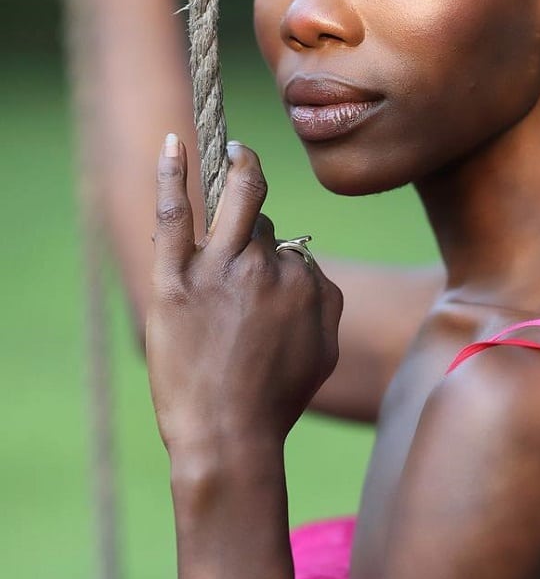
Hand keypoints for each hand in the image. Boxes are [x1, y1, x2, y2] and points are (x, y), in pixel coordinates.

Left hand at [147, 136, 341, 454]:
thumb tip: (309, 269)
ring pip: (234, 202)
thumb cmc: (278, 399)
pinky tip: (173, 142)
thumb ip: (328, 300)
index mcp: (303, 280)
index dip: (273, 265)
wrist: (229, 437)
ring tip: (236, 150)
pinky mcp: (175, 281)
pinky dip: (172, 174)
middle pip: (263, 218)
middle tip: (247, 181)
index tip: (258, 289)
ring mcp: (219, 269)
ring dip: (238, 170)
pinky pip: (175, 215)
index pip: (289, 249)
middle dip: (255, 212)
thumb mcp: (326, 350)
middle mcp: (266, 265)